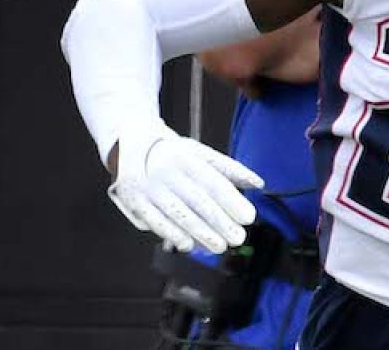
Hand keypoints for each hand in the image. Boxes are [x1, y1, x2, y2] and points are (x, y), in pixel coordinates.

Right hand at [107, 121, 264, 253]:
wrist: (131, 141)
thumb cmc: (174, 152)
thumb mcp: (201, 152)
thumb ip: (229, 168)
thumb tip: (258, 183)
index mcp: (186, 157)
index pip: (213, 182)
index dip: (232, 202)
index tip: (249, 217)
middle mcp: (166, 172)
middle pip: (197, 201)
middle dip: (220, 223)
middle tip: (239, 238)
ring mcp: (148, 187)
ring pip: (178, 215)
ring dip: (200, 234)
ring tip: (220, 246)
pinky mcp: (133, 201)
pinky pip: (156, 222)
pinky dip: (173, 235)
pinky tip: (190, 245)